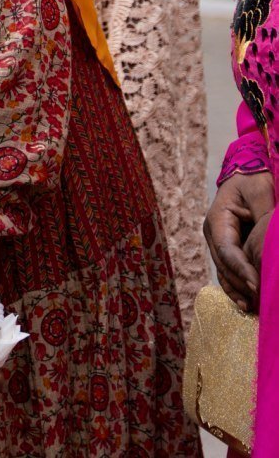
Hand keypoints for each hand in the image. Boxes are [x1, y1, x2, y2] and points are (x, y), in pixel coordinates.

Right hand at [205, 172, 273, 311]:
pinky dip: (237, 286)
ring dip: (237, 290)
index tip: (257, 285)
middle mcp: (213, 234)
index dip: (241, 270)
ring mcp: (218, 242)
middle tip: (259, 302)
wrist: (246, 173)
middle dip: (240, 285)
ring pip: (224, 271)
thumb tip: (267, 242)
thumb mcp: (260, 191)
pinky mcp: (228, 247)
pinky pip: (229, 270)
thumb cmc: (253, 179)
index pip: (226, 250)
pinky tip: (247, 301)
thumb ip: (263, 215)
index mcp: (217, 220)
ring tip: (252, 308)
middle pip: (223, 265)